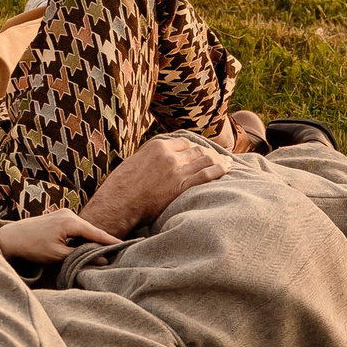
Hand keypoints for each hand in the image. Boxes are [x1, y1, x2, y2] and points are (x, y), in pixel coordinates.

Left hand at [0, 209, 120, 263]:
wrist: (12, 237)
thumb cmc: (33, 247)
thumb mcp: (58, 256)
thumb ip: (81, 257)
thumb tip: (103, 260)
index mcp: (70, 222)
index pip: (97, 233)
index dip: (111, 241)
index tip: (126, 245)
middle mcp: (69, 214)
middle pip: (92, 230)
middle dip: (102, 241)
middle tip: (117, 251)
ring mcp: (64, 213)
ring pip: (84, 229)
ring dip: (91, 239)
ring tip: (103, 251)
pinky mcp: (59, 216)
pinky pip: (76, 227)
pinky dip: (82, 236)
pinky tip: (85, 245)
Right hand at [79, 135, 229, 236]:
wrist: (118, 204)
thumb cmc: (121, 188)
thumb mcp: (134, 163)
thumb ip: (150, 158)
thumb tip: (158, 161)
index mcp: (157, 146)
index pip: (184, 142)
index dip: (196, 147)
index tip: (202, 151)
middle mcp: (169, 155)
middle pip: (197, 150)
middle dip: (210, 153)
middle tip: (220, 157)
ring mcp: (177, 170)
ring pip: (205, 160)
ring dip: (219, 160)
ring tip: (228, 163)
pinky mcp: (182, 186)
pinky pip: (207, 175)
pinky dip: (220, 170)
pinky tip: (227, 169)